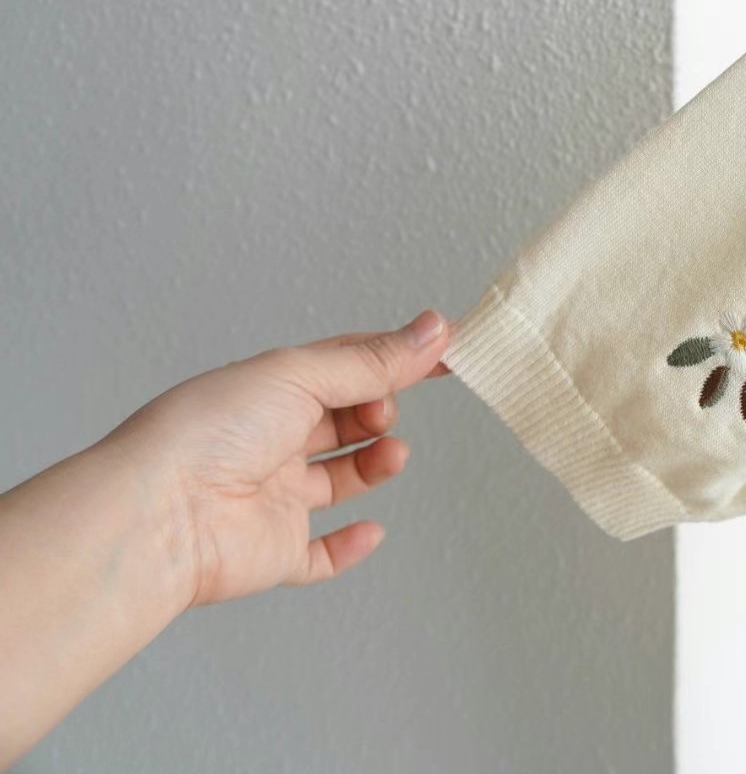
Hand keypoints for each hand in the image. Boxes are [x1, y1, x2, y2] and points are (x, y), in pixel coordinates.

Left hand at [106, 309, 452, 607]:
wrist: (161, 514)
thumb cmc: (208, 433)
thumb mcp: (301, 376)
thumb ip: (373, 361)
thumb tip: (433, 331)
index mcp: (268, 391)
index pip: (341, 365)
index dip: (392, 357)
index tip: (442, 351)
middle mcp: (268, 442)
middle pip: (342, 421)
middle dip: (377, 409)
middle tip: (383, 409)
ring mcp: (271, 498)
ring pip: (338, 481)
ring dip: (375, 464)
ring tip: (391, 454)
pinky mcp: (273, 551)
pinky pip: (318, 555)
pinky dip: (349, 546)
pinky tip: (371, 529)